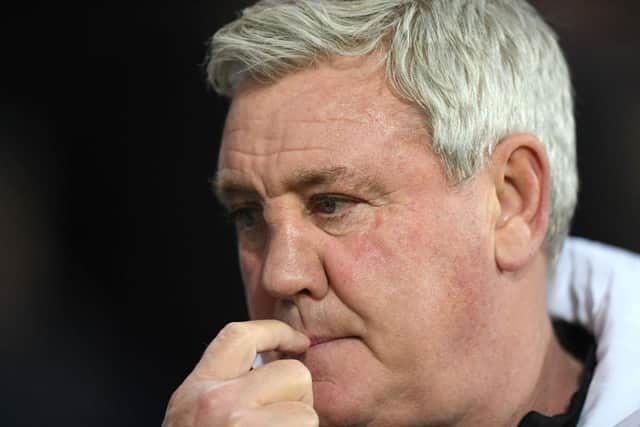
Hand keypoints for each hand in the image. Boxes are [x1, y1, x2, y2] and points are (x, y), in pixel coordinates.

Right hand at [161, 320, 316, 426]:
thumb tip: (269, 371)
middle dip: (297, 399)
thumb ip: (225, 392)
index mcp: (193, 392)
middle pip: (291, 371)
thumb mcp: (196, 420)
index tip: (298, 340)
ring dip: (300, 424)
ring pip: (306, 405)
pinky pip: (307, 424)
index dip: (276, 331)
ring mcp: (235, 420)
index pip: (238, 335)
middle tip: (281, 422)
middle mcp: (211, 400)